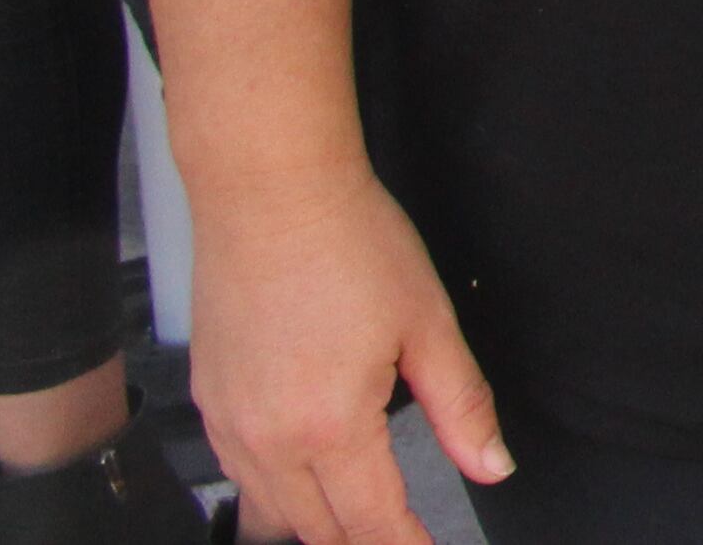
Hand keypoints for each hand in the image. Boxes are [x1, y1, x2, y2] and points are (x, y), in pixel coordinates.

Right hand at [187, 160, 508, 544]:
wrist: (268, 194)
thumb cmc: (351, 244)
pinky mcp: (209, 402)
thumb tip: (493, 466)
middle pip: (318, 530)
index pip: (373, 523)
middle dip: (363, 544)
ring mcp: (228, 424)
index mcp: (330, 426)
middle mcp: (268, 440)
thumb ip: (462, 406)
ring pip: (272, 512)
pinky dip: (274, 496)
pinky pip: (240, 477)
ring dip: (316, 528)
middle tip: (401, 538)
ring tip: (357, 528)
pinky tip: (302, 486)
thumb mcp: (429, 324)